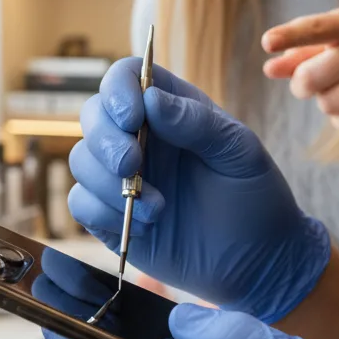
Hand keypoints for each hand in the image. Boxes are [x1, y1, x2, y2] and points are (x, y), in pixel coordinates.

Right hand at [67, 58, 330, 323]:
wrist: (257, 260)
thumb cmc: (254, 195)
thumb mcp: (238, 152)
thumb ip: (197, 123)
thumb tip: (150, 99)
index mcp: (171, 109)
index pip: (126, 77)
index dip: (118, 90)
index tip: (131, 118)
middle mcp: (140, 137)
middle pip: (93, 116)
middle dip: (105, 140)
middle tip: (132, 166)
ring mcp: (123, 176)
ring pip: (83, 160)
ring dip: (110, 185)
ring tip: (157, 210)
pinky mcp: (111, 216)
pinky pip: (81, 203)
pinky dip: (104, 213)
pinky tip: (144, 227)